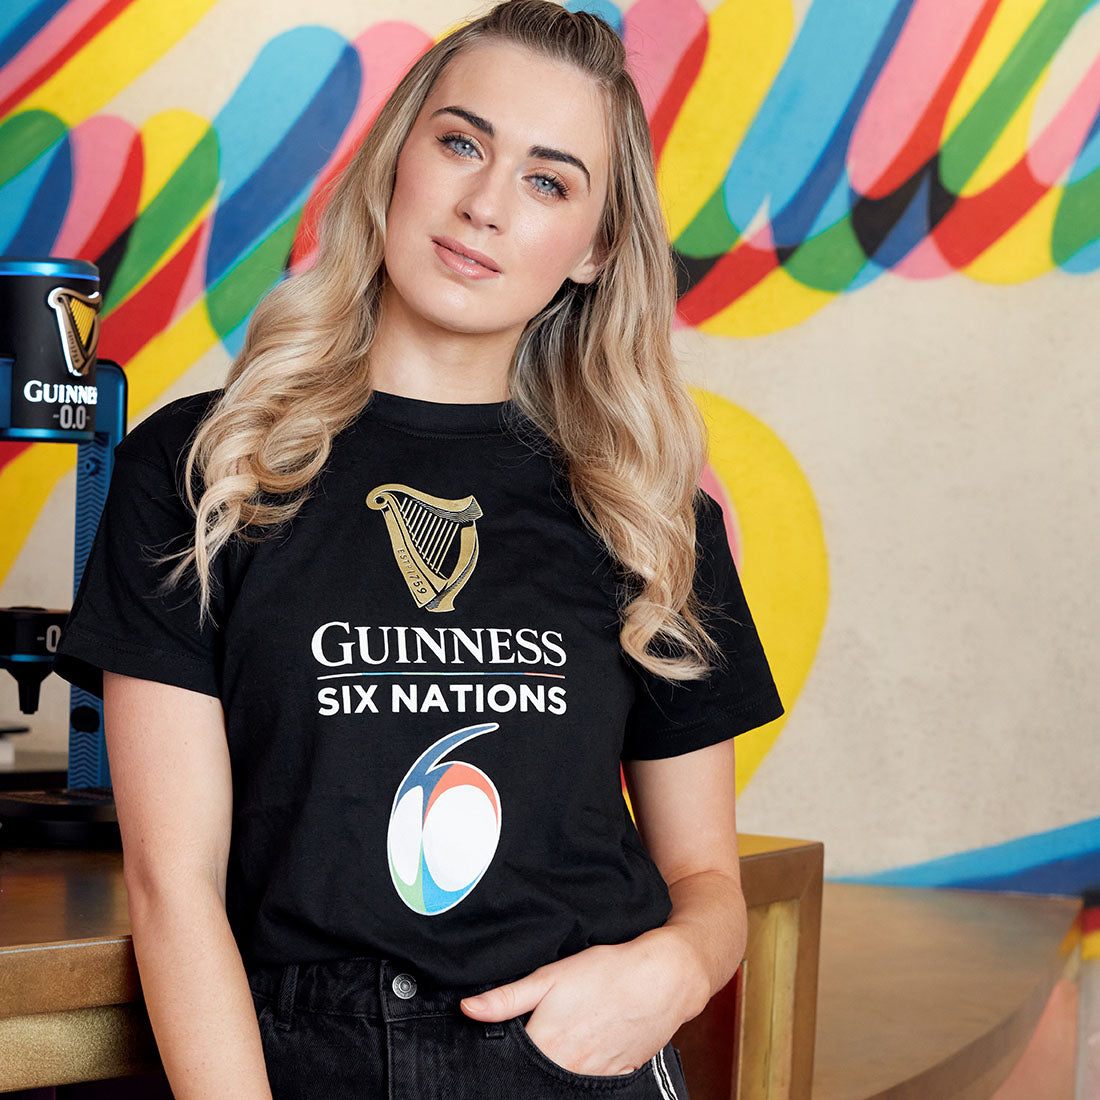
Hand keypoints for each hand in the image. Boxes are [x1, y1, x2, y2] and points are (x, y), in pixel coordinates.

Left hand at [459, 928, 706, 1076]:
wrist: (663, 978)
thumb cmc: (606, 972)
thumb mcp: (550, 977)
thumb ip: (507, 998)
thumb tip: (467, 1009)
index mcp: (548, 1048)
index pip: (512, 1070)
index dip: (502, 1064)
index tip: (497, 1058)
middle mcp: (570, 1071)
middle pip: (538, 1079)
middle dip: (528, 1070)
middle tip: (530, 1047)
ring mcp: (597, 1077)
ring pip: (564, 1083)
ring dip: (555, 1072)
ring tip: (557, 1046)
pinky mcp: (619, 1075)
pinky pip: (592, 1083)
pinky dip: (582, 1073)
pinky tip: (581, 1052)